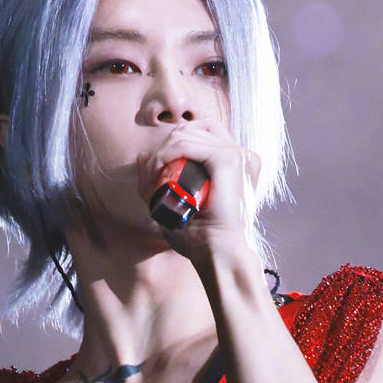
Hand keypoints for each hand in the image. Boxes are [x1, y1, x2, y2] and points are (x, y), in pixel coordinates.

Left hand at [138, 117, 261, 266]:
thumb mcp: (173, 205)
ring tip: (152, 176)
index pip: (202, 131)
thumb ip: (156, 181)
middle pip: (192, 128)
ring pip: (187, 134)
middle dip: (165, 146)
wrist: (217, 253)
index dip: (176, 142)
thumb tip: (142, 155)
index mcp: (236, 162)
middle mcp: (239, 154)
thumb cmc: (200, 237)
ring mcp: (236, 155)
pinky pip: (188, 144)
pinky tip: (158, 168)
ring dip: (162, 152)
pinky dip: (167, 153)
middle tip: (152, 174)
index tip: (159, 168)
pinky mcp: (228, 160)